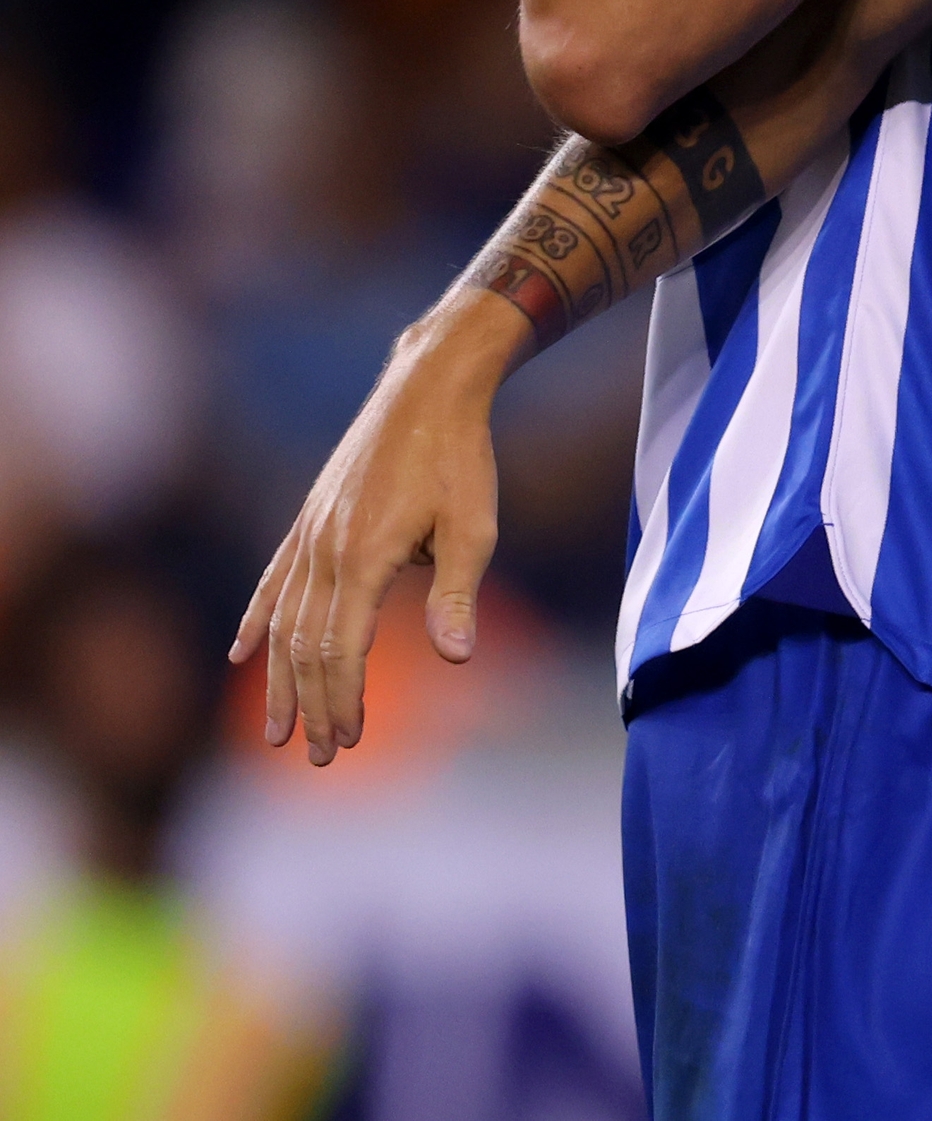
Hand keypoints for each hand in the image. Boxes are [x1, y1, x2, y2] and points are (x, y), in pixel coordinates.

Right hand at [228, 302, 519, 764]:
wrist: (427, 388)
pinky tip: (242, 654)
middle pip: (306, 647)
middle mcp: (323, 551)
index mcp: (362, 558)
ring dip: (282, 680)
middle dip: (312, 706)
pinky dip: (257, 620)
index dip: (344, 699)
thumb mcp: (474, 525)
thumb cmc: (460, 457)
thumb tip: (456, 658)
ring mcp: (309, 534)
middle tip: (321, 757)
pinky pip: (274, 580)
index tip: (351, 741)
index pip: (341, 650)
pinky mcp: (309, 519)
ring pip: (284, 622)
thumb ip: (456, 594)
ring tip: (278, 732)